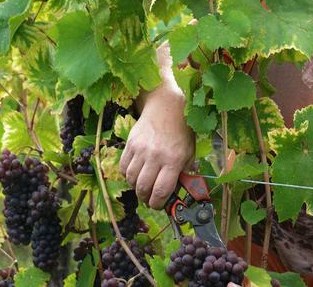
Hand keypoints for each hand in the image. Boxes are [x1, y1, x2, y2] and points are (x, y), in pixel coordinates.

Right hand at [120, 90, 193, 208]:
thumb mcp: (189, 152)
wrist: (166, 107)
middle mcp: (156, 156)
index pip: (161, 190)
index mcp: (173, 160)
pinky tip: (135, 173)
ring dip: (135, 187)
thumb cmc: (181, 132)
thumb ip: (183, 172)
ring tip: (142, 186)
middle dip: (145, 198)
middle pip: (143, 187)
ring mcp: (141, 149)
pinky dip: (127, 174)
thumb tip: (175, 192)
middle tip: (149, 199)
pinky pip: (123, 166)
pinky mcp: (130, 143)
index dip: (157, 203)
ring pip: (131, 179)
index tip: (158, 205)